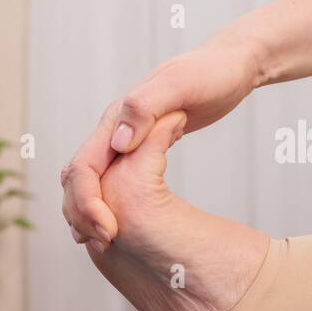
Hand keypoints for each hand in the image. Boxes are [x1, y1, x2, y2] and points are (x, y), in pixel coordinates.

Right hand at [60, 34, 261, 249]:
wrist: (231, 65)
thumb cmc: (212, 73)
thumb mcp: (182, 85)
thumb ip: (146, 108)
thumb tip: (117, 142)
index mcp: (118, 116)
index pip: (84, 165)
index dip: (88, 202)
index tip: (109, 230)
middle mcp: (115, 128)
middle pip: (80, 177)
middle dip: (84, 213)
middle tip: (105, 244)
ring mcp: (127, 137)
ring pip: (93, 180)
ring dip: (92, 211)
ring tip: (105, 242)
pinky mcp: (143, 147)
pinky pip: (114, 178)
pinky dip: (111, 202)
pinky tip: (122, 224)